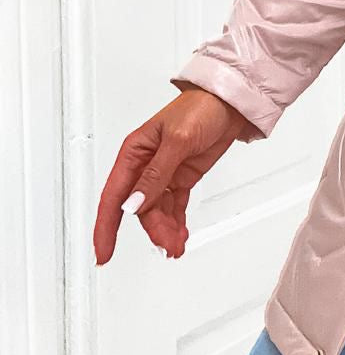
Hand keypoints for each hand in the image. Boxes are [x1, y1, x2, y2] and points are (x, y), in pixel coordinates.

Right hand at [93, 86, 260, 264]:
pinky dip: (176, 221)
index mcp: (134, 152)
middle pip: (140, 208)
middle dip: (153, 230)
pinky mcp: (181, 177)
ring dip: (166, 229)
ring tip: (177, 245)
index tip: (104, 252)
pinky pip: (173, 205)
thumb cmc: (201, 107)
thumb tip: (134, 203)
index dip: (106, 227)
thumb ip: (155, 175)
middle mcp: (145, 165)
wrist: (230, 103)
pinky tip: (180, 234)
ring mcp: (164, 173)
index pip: (113, 196)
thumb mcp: (177, 140)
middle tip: (167, 246)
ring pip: (157, 210)